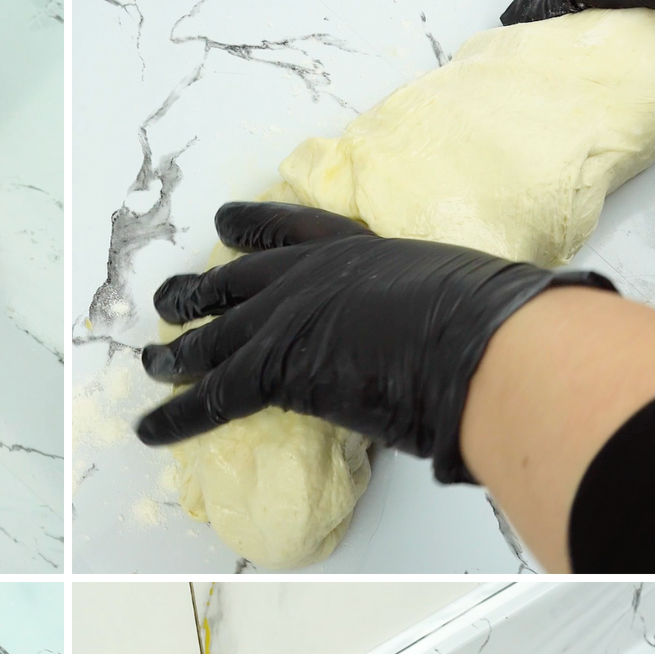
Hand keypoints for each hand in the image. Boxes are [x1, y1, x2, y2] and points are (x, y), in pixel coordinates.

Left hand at [135, 202, 610, 483]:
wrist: (485, 344)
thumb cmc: (496, 323)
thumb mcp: (469, 301)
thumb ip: (455, 313)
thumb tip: (505, 333)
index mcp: (361, 251)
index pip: (294, 233)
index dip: (254, 229)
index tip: (224, 224)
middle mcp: (313, 275)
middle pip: (239, 282)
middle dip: (200, 293)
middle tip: (170, 299)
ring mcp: (288, 316)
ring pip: (213, 336)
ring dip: (176, 352)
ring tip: (149, 360)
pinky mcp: (274, 365)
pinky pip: (209, 395)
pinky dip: (175, 416)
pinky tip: (149, 429)